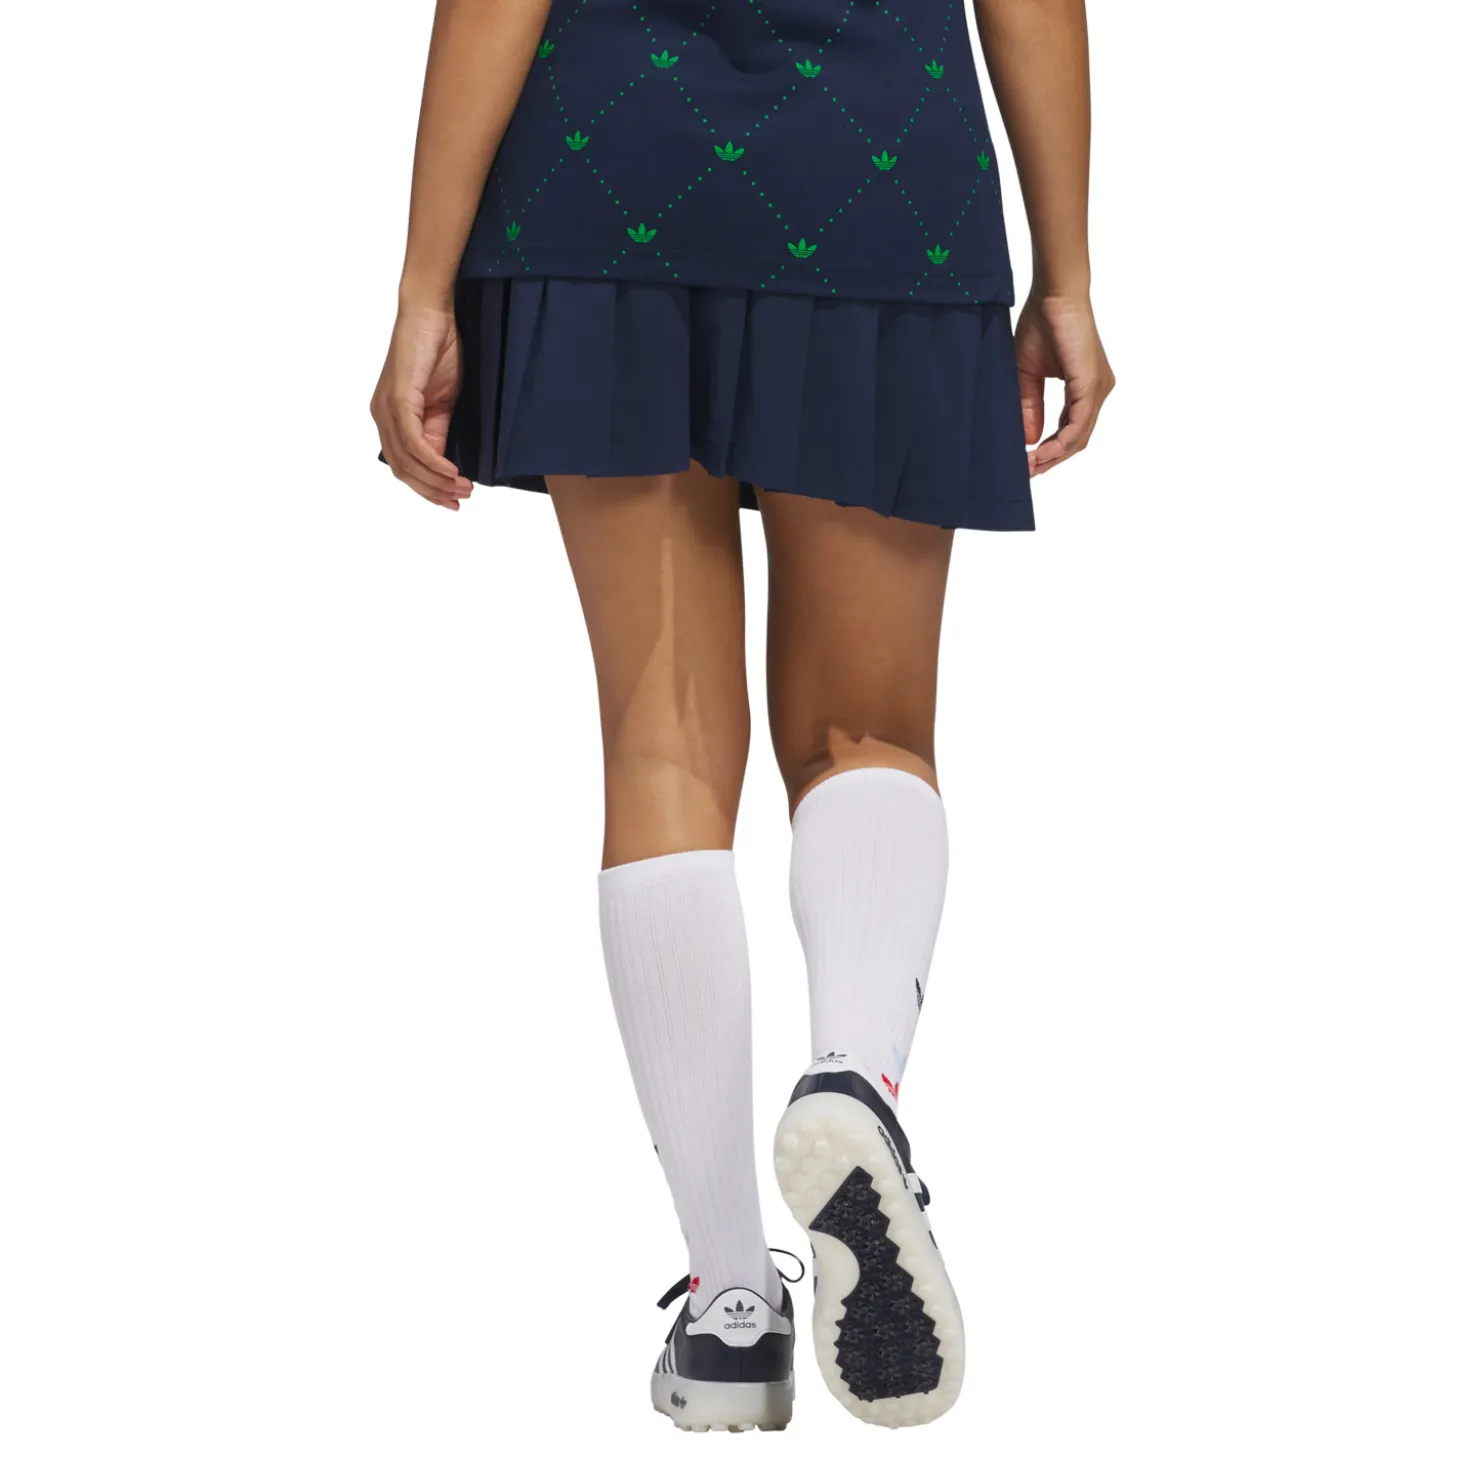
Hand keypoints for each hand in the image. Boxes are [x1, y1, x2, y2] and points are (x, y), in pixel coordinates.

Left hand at [371, 303, 471, 509]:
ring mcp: (387, 408)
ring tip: (463, 488)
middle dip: (433, 491)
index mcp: (391, 418)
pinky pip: (414, 443)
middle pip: (404, 471)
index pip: (405, 466)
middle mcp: (382, 416)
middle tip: (461, 500)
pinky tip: (453, 472)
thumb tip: (444, 463)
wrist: (432, 312)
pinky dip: (434, 462)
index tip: (454, 501)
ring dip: (437, 481)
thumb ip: (439, 430)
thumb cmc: (440, 349)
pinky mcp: (398, 400)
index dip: (428, 489)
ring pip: (408, 462)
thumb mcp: (444, 401)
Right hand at [1014, 293, 1114, 476]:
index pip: (1070, 430)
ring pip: (1079, 436)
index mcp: (1084, 388)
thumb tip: (1029, 439)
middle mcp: (1097, 391)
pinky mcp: (1092, 384)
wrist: (1054, 295)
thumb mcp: (1028, 375)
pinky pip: (1078, 424)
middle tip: (1026, 472)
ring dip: (1054, 456)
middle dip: (1051, 459)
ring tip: (1030, 466)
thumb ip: (1029, 407)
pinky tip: (1042, 452)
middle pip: (1077, 440)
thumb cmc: (1042, 325)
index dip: (1049, 450)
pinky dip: (1061, 441)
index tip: (1026, 463)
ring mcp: (1098, 388)